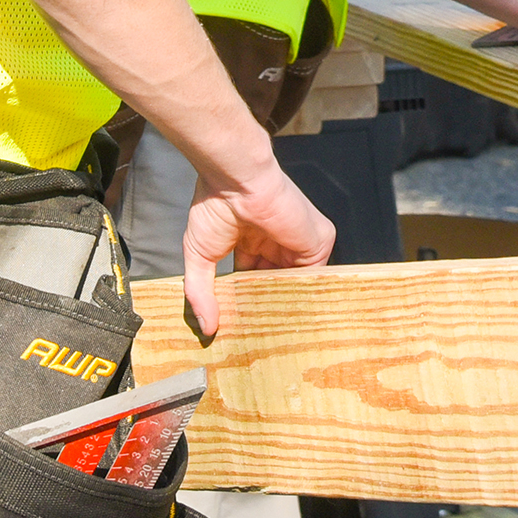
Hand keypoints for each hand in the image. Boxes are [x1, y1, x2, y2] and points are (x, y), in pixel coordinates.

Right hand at [178, 162, 333, 340]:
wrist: (237, 180)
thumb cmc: (214, 205)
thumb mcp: (199, 255)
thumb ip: (200, 292)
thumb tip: (205, 327)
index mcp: (252, 241)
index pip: (256, 279)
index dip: (249, 300)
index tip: (241, 325)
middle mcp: (278, 242)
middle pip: (278, 284)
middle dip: (270, 306)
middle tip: (260, 336)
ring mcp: (298, 242)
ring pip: (298, 283)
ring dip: (290, 302)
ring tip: (280, 332)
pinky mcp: (318, 241)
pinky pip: (317, 276)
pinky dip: (309, 293)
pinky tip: (297, 313)